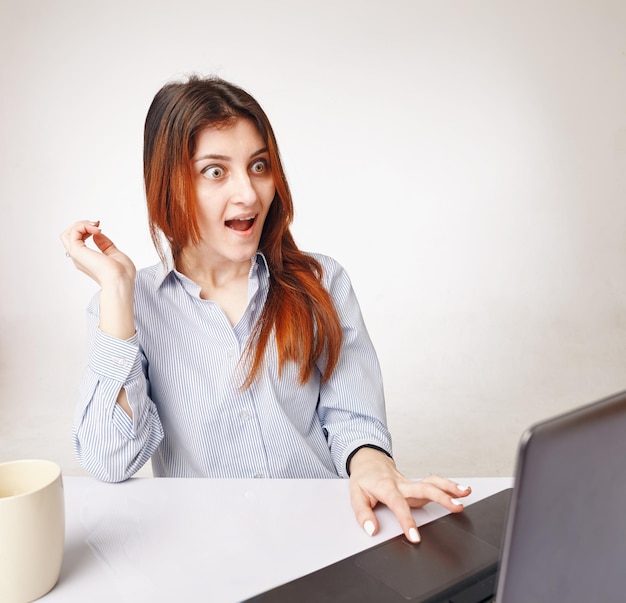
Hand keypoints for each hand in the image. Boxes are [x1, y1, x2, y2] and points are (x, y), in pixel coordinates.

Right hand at [61, 220, 136, 339]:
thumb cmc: (123, 274)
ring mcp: (77, 255)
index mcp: (87, 260)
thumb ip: (105, 245)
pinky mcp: (78, 252)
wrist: (121, 281)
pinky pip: (73, 232)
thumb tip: (97, 234)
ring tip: (95, 226)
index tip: (100, 228)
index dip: (86, 230)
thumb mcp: (115, 254)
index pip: (77, 242)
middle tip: (97, 224)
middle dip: (81, 225)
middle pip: (69, 236)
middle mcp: (79, 258)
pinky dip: (84, 226)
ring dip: (81, 224)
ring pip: (67, 234)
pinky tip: (96, 230)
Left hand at [348, 447, 470, 542]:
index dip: (406, 520)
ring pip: (432, 482)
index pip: (398, 504)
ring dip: (450, 487)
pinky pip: (433, 483)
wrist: (369, 461)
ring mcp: (411, 483)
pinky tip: (462, 491)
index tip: (415, 537)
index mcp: (386, 487)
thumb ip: (363, 514)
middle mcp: (402, 484)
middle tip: (456, 507)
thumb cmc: (364, 479)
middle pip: (424, 488)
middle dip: (441, 497)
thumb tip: (372, 530)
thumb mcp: (356, 495)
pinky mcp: (416, 484)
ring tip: (465, 493)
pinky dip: (448, 485)